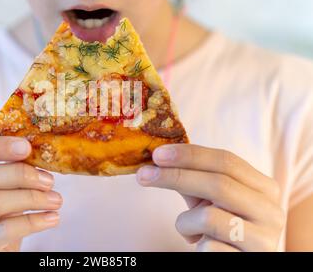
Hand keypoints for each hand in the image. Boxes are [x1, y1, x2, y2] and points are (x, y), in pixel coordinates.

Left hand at [136, 144, 284, 251]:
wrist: (237, 260)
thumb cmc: (220, 228)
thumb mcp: (211, 200)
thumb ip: (194, 178)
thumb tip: (158, 157)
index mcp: (265, 188)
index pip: (227, 161)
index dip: (190, 155)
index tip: (158, 154)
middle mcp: (271, 212)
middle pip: (218, 184)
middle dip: (175, 176)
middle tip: (143, 175)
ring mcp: (264, 240)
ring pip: (209, 217)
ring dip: (185, 222)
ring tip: (187, 229)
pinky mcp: (249, 262)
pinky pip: (208, 246)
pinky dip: (194, 244)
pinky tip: (201, 246)